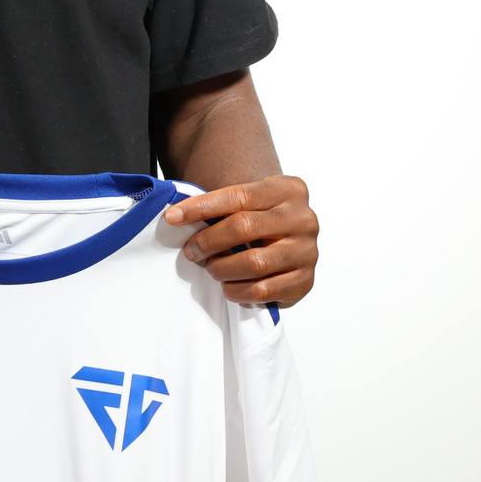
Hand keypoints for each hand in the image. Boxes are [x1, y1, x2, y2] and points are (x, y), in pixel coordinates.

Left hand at [164, 176, 318, 309]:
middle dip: (208, 241)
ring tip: (212, 268)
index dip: (201, 207)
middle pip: (244, 227)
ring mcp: (307, 252)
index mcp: (288, 190)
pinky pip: (263, 291)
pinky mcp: (305, 281)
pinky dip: (237, 291)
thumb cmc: (260, 219)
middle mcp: (303, 219)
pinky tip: (229, 286)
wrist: (290, 243)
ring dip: (221, 269)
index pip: (238, 196)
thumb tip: (175, 216)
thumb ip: (221, 206)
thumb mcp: (247, 202)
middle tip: (191, 251)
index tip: (172, 217)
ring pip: (253, 263)